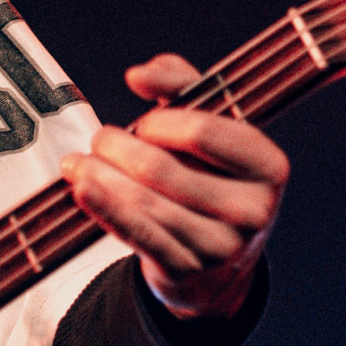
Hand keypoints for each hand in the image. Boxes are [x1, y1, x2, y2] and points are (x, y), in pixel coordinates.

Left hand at [59, 53, 288, 321]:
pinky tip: (82, 189)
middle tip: (100, 140)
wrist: (219, 264)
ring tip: (77, 163)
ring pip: (144, 202)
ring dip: (100, 176)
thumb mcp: (211, 128)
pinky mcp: (187, 270)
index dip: (161, 123)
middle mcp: (252, 209)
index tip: (143, 123)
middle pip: (163, 168)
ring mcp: (221, 245)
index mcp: (267, 165)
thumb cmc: (213, 182)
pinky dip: (103, 207)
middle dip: (118, 148)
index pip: (203, 132)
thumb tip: (140, 75)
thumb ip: (180, 85)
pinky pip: (136, 233)